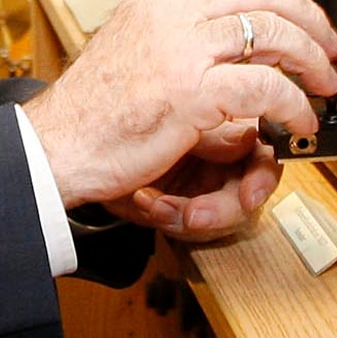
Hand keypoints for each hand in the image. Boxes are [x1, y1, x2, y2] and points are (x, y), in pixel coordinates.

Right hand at [26, 0, 336, 232]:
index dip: (286, 4)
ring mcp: (182, 52)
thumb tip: (224, 48)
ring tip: (322, 88)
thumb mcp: (132, 54)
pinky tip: (297, 119)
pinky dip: (292, 103)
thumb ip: (176, 42)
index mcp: (157, 4)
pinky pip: (264, 87)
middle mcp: (171, 17)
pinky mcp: (191, 92)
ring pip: (273, 36)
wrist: (52, 147)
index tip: (308, 25)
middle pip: (264, 0)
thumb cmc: (89, 115)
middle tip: (331, 51)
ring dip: (310, 62)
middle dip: (311, 25)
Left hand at [111, 120, 280, 241]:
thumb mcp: (172, 123)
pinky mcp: (184, 201)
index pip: (264, 145)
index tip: (251, 195)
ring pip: (227, 213)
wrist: (72, 159)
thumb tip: (252, 140)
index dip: (263, 173)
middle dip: (222, 207)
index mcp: (222, 113)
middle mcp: (219, 147)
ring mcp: (203, 176)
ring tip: (157, 205)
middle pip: (249, 187)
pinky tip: (149, 204)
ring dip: (192, 215)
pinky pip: (197, 224)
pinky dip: (173, 218)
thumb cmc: (110, 128)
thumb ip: (218, 133)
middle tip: (196, 214)